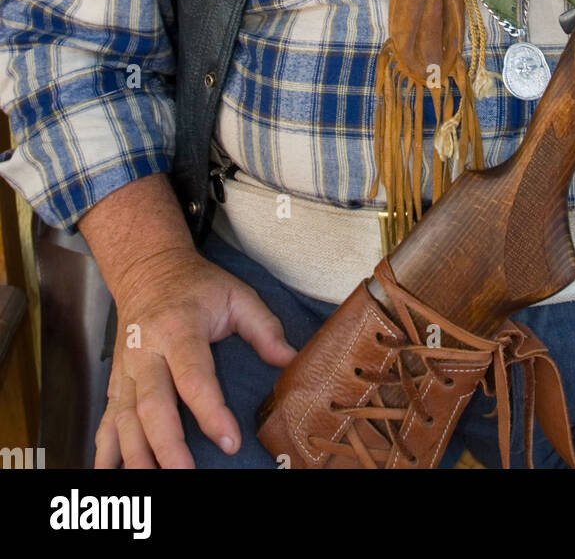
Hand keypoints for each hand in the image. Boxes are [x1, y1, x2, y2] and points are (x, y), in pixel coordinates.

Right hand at [93, 247, 296, 468]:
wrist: (147, 268)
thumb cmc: (197, 286)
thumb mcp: (236, 294)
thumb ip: (264, 328)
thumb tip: (291, 360)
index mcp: (179, 329)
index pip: (194, 377)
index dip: (211, 412)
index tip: (230, 442)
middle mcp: (146, 351)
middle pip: (153, 405)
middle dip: (167, 445)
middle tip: (185, 474)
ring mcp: (126, 368)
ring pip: (124, 419)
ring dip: (136, 456)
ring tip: (150, 484)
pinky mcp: (116, 381)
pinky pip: (107, 420)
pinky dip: (105, 451)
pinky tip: (108, 475)